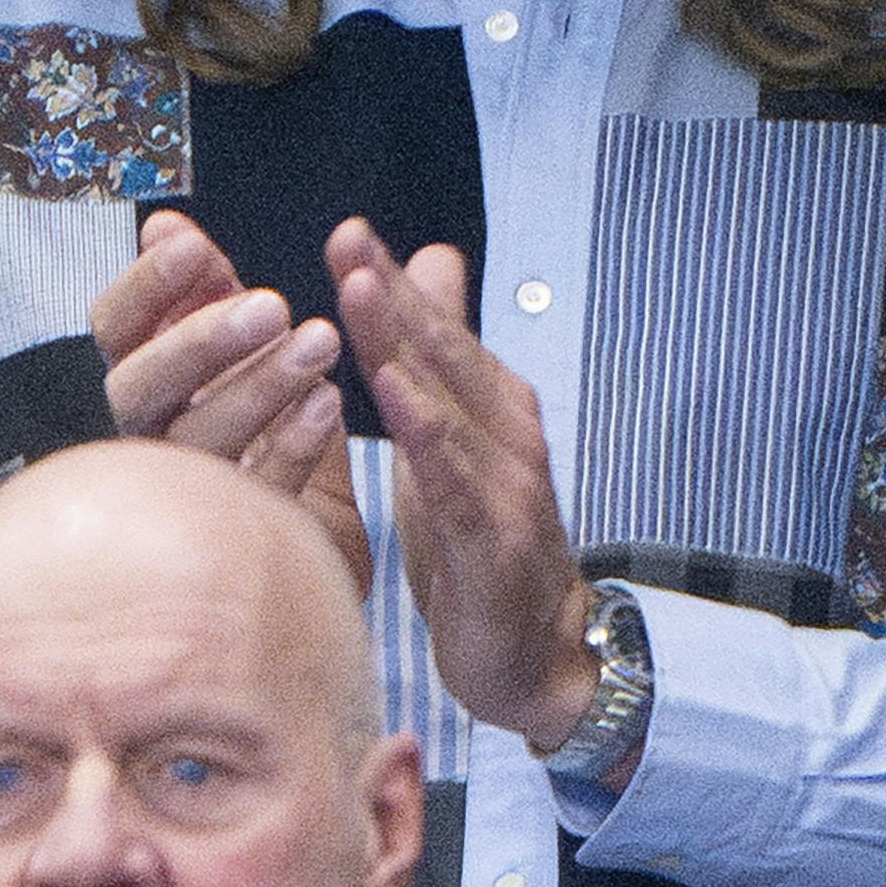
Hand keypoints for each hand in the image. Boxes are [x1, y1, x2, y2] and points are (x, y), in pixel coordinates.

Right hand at [90, 215, 367, 594]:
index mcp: (130, 383)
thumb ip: (202, 293)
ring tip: (321, 341)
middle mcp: (135, 441)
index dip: (146, 286)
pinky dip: (290, 447)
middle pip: (140, 388)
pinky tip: (327, 405)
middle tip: (274, 304)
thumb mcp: (228, 352)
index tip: (195, 245)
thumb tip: (165, 225)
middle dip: (202, 341)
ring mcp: (177, 496)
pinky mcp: (230, 541)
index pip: (110, 328)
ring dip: (259, 387)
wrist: (286, 549)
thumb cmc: (247, 426)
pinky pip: (254, 495)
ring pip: (196, 442)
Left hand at [329, 222, 599, 749]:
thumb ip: (440, 361)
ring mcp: (507, 485)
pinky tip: (394, 397)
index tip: (348, 232)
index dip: (393, 282)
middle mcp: (507, 433)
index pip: (434, 334)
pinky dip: (427, 434)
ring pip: (446, 403)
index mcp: (491, 408)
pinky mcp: (495, 541)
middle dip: (393, 293)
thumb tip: (428, 266)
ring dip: (404, 346)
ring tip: (359, 295)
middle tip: (349, 240)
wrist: (537, 654)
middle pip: (441, 354)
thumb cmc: (484, 545)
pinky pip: (454, 479)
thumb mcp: (452, 446)